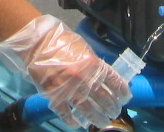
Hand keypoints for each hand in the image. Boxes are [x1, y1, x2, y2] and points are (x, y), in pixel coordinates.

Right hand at [0, 15, 130, 128]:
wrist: (37, 41)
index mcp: (92, 64)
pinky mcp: (54, 95)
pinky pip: (66, 113)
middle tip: (115, 112)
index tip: (126, 98)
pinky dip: (72, 121)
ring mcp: (68, 89)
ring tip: (104, 122)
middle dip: (112, 108)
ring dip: (97, 118)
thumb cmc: (60, 41)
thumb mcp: (83, 48)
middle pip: (104, 99)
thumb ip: (94, 64)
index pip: (114, 81)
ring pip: (88, 110)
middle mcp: (83, 78)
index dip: (122, 91)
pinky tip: (78, 124)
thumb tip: (104, 78)